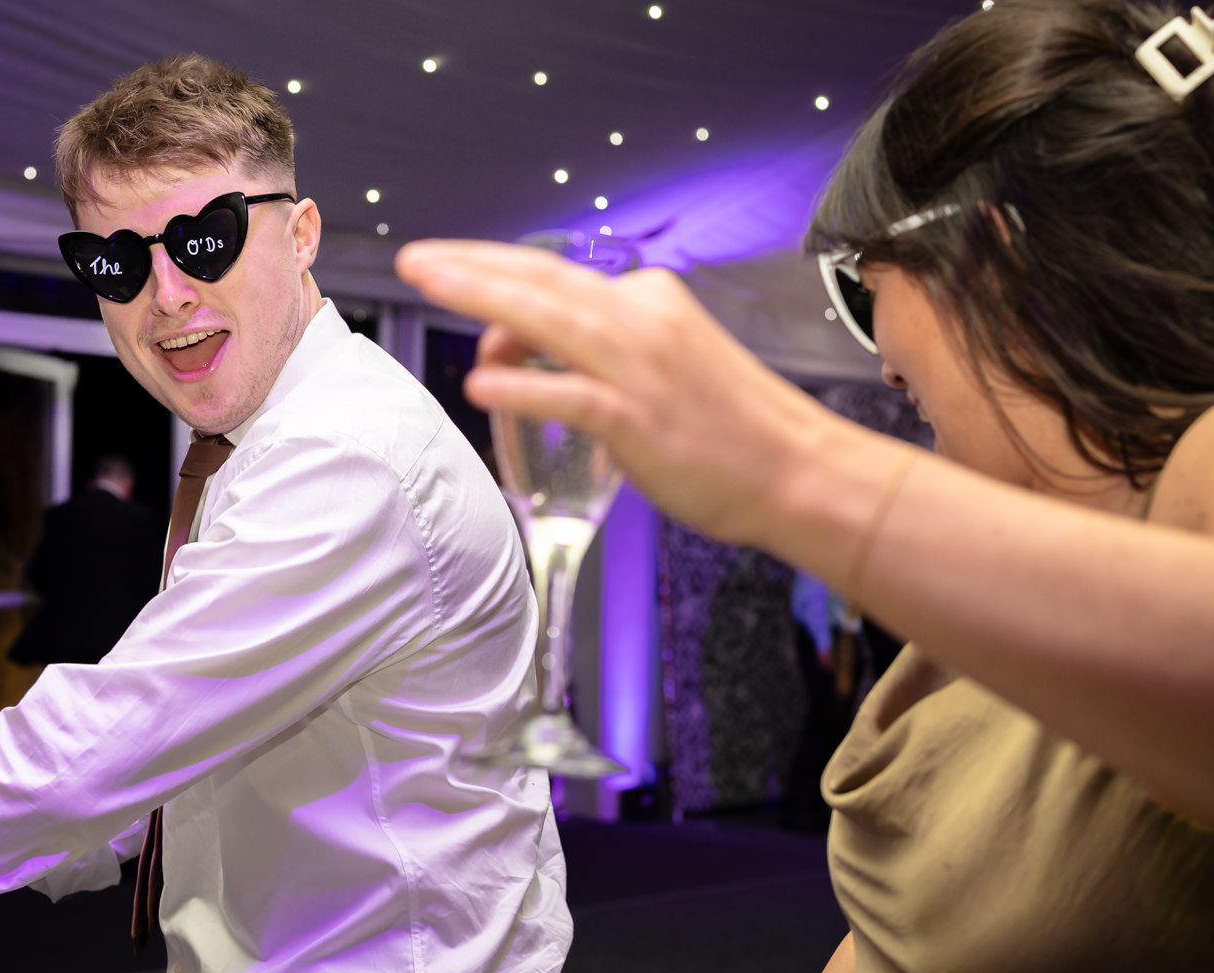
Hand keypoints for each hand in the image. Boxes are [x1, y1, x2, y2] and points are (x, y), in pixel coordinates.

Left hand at [395, 241, 835, 550]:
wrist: (799, 471)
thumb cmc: (731, 429)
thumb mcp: (667, 365)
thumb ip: (601, 354)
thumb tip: (523, 358)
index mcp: (649, 301)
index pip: (555, 275)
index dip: (493, 268)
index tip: (447, 263)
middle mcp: (642, 320)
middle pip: (541, 280)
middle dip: (470, 266)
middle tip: (414, 259)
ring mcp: (641, 368)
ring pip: (548, 318)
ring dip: (481, 299)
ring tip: (428, 287)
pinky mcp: (640, 419)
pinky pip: (570, 395)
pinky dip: (524, 385)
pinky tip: (483, 383)